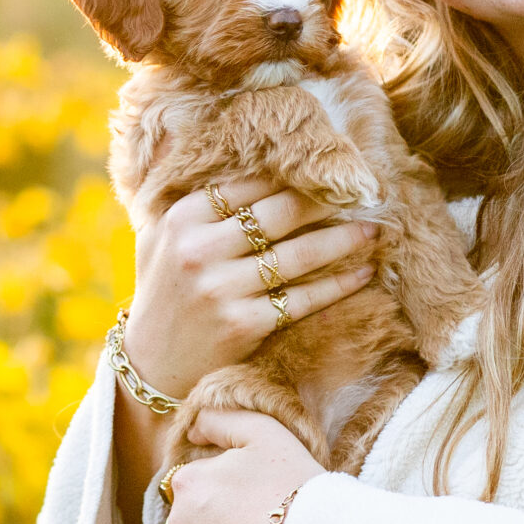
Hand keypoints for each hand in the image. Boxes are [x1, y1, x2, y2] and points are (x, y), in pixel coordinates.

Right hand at [122, 181, 378, 400]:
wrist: (151, 366)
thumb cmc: (162, 294)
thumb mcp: (157, 239)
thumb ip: (187, 202)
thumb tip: (225, 156)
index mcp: (181, 219)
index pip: (249, 186)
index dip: (292, 178)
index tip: (326, 173)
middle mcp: (199, 249)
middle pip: (278, 214)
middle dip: (324, 202)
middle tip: (362, 192)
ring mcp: (221, 288)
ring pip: (297, 255)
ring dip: (342, 240)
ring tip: (372, 230)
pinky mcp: (243, 324)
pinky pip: (303, 298)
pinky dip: (338, 285)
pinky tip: (362, 273)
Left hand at [165, 409, 323, 523]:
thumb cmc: (293, 485)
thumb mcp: (263, 433)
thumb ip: (220, 420)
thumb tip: (193, 429)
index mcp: (187, 484)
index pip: (199, 476)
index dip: (230, 478)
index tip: (259, 484)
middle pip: (201, 514)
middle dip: (225, 512)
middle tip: (268, 511)